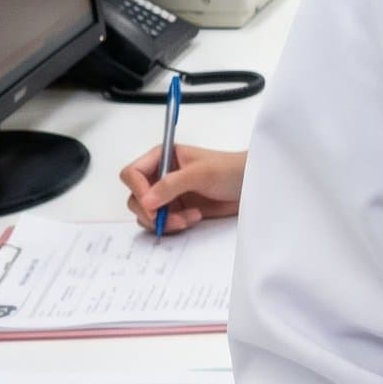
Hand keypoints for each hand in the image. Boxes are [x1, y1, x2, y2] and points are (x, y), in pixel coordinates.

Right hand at [119, 142, 247, 231]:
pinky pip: (161, 223)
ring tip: (189, 218)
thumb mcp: (201, 173)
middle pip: (135, 197)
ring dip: (164, 221)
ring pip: (146, 214)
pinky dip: (172, 226)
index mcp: (162, 157)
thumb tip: (146, 201)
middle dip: (151, 211)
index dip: (138, 190)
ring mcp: (167, 194)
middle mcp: (161, 176)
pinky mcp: (176, 210)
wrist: (250, 185)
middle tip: (168, 218)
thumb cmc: (230, 169)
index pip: (133, 173)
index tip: (152, 205)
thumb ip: (171, 185)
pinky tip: (193, 219)